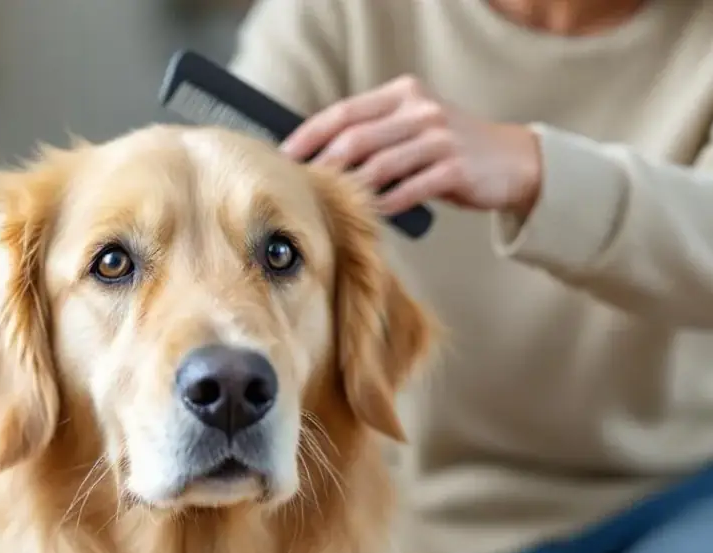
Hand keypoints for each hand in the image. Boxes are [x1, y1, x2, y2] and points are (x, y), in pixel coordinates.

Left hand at [282, 75, 542, 219]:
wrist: (512, 161)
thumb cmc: (448, 151)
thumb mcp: (412, 128)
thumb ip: (373, 135)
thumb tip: (317, 158)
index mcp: (403, 94)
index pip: (344, 112)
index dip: (310, 134)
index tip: (283, 156)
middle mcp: (420, 110)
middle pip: (356, 138)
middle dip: (322, 165)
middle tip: (299, 188)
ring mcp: (439, 138)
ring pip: (379, 164)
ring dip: (349, 188)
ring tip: (327, 205)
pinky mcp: (455, 168)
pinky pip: (409, 189)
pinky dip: (385, 203)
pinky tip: (370, 214)